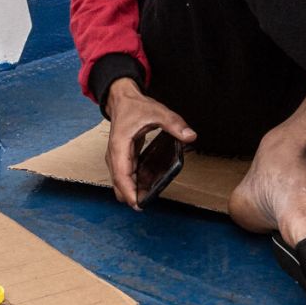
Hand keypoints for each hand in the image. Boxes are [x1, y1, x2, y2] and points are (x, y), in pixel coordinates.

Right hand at [102, 80, 196, 209]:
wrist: (122, 99)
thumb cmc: (135, 107)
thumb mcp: (158, 112)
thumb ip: (175, 124)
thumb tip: (190, 136)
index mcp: (119, 146)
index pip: (121, 175)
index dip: (129, 192)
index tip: (139, 204)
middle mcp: (114, 155)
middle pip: (119, 184)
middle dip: (133, 195)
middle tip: (150, 202)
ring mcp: (117, 158)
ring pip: (122, 182)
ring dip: (135, 190)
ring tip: (152, 195)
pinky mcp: (122, 159)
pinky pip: (127, 176)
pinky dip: (137, 182)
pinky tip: (150, 185)